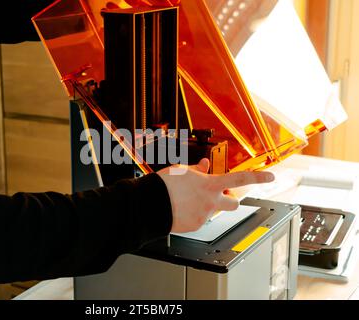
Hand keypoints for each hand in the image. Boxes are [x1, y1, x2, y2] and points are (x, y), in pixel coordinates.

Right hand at [158, 159, 274, 232]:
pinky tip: (181, 210)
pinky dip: (193, 216)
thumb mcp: (182, 170)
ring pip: (214, 212)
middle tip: (219, 195)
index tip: (270, 177)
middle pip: (234, 202)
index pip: (240, 178)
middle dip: (230, 198)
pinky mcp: (195, 226)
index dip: (258, 177)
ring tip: (189, 202)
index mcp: (210, 183)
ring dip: (208, 207)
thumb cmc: (164, 186)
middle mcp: (211, 200)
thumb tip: (204, 166)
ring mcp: (204, 215)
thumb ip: (197, 170)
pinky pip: (199, 220)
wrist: (150, 205)